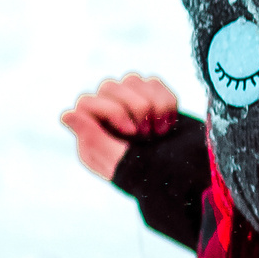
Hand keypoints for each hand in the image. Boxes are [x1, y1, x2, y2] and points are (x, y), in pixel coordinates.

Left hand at [60, 74, 181, 180]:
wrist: (192, 177)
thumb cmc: (153, 177)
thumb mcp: (119, 162)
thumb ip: (92, 138)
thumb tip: (66, 114)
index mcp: (94, 136)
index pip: (87, 101)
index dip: (110, 110)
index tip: (132, 133)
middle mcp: (109, 117)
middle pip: (109, 87)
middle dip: (135, 107)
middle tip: (148, 134)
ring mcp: (131, 106)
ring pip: (132, 80)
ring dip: (153, 104)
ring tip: (161, 131)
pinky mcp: (153, 98)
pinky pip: (153, 82)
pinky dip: (167, 101)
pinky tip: (170, 123)